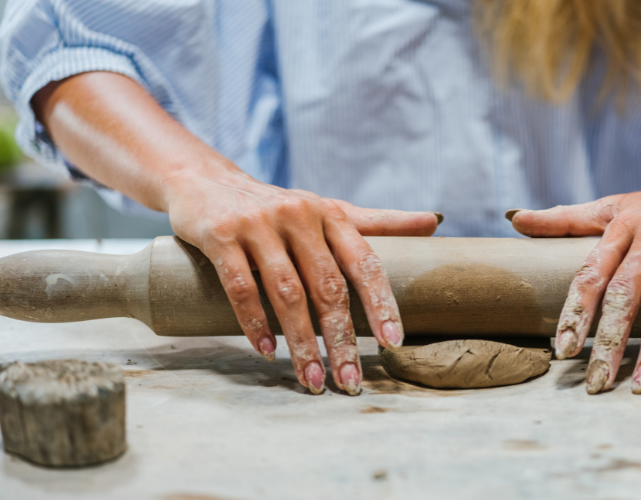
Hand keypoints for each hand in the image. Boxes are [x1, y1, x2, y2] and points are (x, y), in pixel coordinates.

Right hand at [31, 71, 440, 396]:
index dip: (381, 305)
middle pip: (328, 287)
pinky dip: (255, 323)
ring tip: (312, 380)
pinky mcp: (220, 235)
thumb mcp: (330, 209)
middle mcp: (299, 216)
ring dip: (302, 343)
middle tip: (350, 382)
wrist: (206, 180)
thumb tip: (434, 221)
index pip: (365, 264)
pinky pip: (241, 287)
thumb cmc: (279, 206)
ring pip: (287, 293)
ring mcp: (258, 225)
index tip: (392, 344)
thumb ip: (380, 222)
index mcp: (332, 214)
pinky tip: (267, 351)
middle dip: (341, 340)